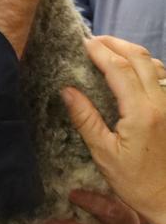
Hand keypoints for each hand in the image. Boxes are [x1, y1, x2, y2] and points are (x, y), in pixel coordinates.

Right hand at [62, 35, 165, 223]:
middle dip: (115, 43)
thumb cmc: (136, 183)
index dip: (99, 51)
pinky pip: (162, 76)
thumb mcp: (104, 154)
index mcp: (141, 112)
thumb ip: (86, 119)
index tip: (82, 43)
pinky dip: (145, 65)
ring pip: (154, 64)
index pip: (118, 69)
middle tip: (93, 40)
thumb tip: (67, 90)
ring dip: (131, 52)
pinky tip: (131, 70)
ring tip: (109, 51)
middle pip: (139, 57)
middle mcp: (160, 103)